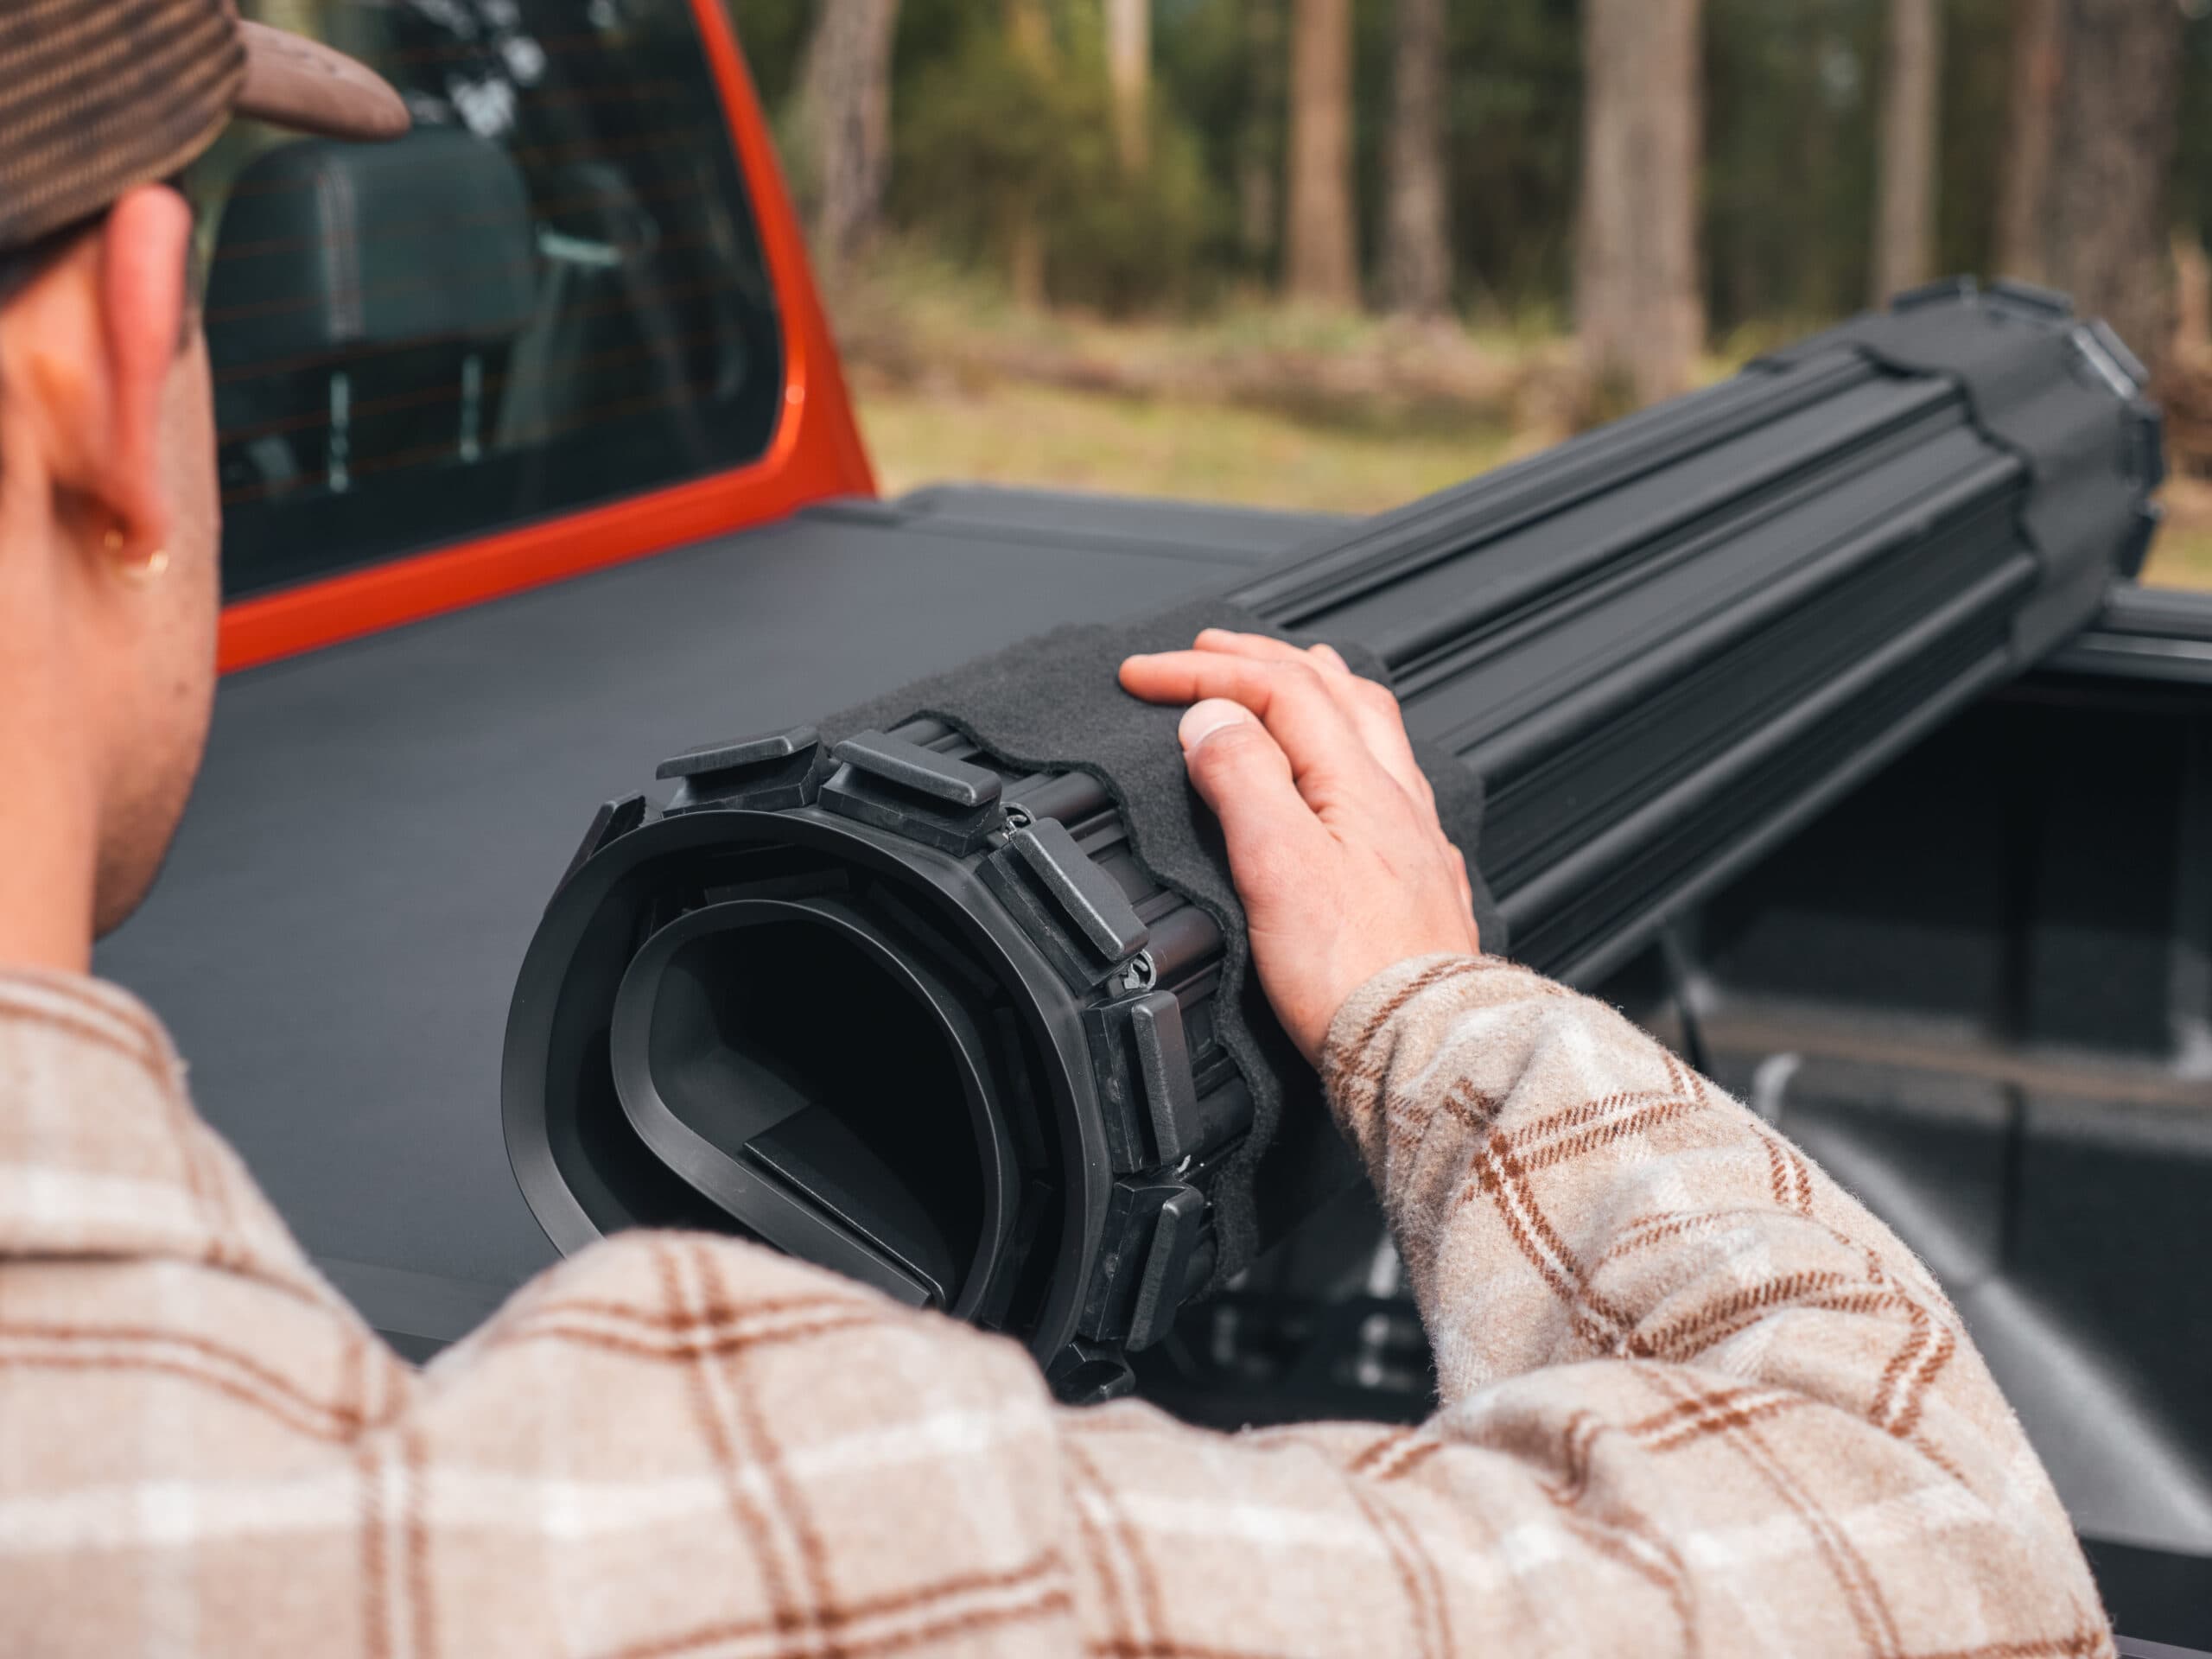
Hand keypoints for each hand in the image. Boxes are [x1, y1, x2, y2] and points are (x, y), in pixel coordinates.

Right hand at [1119, 630, 1479, 1063]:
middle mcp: (1395, 799)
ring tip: (1291, 676)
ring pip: (1372, 730)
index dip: (1202, 672)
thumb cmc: (1353, 975)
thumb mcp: (1275, 865)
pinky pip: (1391, 785)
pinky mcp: (1419, 884)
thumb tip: (1213, 716)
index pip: (1276, 689)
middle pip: (1333, 690)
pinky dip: (1353, 753)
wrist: (1422, 1049)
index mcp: (1356, 782)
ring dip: (1319, 690)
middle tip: (1206, 650)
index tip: (1142, 674)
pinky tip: (1351, 781)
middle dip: (1261, 659)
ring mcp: (1414, 838)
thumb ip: (1243, 779)